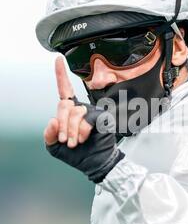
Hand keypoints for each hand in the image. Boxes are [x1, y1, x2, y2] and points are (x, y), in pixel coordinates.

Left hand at [44, 56, 124, 182]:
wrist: (95, 164)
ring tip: (74, 143)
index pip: (64, 91)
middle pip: (64, 105)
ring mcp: (92, 112)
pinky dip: (82, 131)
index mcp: (70, 112)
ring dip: (71, 131)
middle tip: (64, 140)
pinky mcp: (102, 117)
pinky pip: (87, 119)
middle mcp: (81, 109)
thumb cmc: (78, 154)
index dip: (61, 75)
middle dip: (61, 124)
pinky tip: (84, 138)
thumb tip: (53, 120)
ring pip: (75, 113)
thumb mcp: (55, 146)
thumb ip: (49, 134)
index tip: (58, 60)